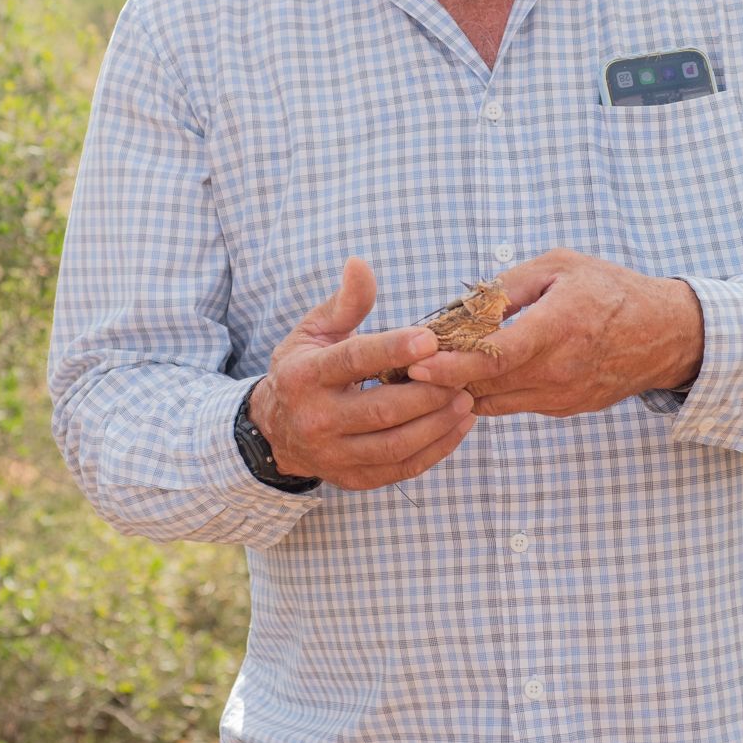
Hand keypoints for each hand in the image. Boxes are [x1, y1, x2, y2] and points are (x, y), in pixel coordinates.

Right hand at [250, 258, 475, 489]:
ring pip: (395, 444)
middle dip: (429, 392)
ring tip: (466, 399)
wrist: (276, 431)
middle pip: (382, 409)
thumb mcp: (315, 332)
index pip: (353, 361)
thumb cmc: (305, 369)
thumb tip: (360, 263)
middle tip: (463, 374)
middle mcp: (315, 419)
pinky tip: (457, 426)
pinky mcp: (352, 479)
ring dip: (438, 423)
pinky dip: (435, 450)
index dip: (393, 349)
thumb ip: (345, 303)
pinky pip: (400, 470)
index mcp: (304, 376)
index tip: (431, 339)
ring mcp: (333, 455)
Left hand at [406, 249, 703, 417]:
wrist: (662, 335)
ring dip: (456, 390)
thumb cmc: (608, 289)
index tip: (414, 363)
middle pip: (484, 384)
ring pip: (492, 401)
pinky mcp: (562, 408)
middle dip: (438, 380)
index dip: (450, 364)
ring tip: (419, 375)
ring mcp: (561, 395)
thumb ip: (509, 286)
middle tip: (396, 369)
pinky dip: (483, 393)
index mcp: (558, 326)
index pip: (494, 356)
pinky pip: (510, 405)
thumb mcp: (559, 266)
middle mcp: (558, 368)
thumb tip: (460, 306)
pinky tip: (461, 379)